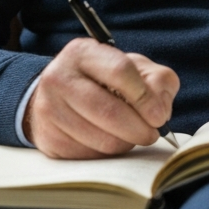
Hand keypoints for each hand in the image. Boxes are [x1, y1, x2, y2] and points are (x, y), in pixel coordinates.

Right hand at [24, 38, 179, 158]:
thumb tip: (159, 110)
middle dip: (138, 128)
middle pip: (108, 111)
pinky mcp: (48, 138)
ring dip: (125, 143)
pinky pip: (89, 156)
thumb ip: (157, 80)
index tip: (158, 115)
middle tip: (151, 134)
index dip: (145, 97)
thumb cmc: (105, 80)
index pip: (120, 72)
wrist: (60, 96)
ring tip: (130, 134)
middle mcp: (59, 77)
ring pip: (101, 139)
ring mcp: (49, 109)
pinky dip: (107, 154)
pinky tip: (109, 140)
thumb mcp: (134, 68)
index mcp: (83, 52)